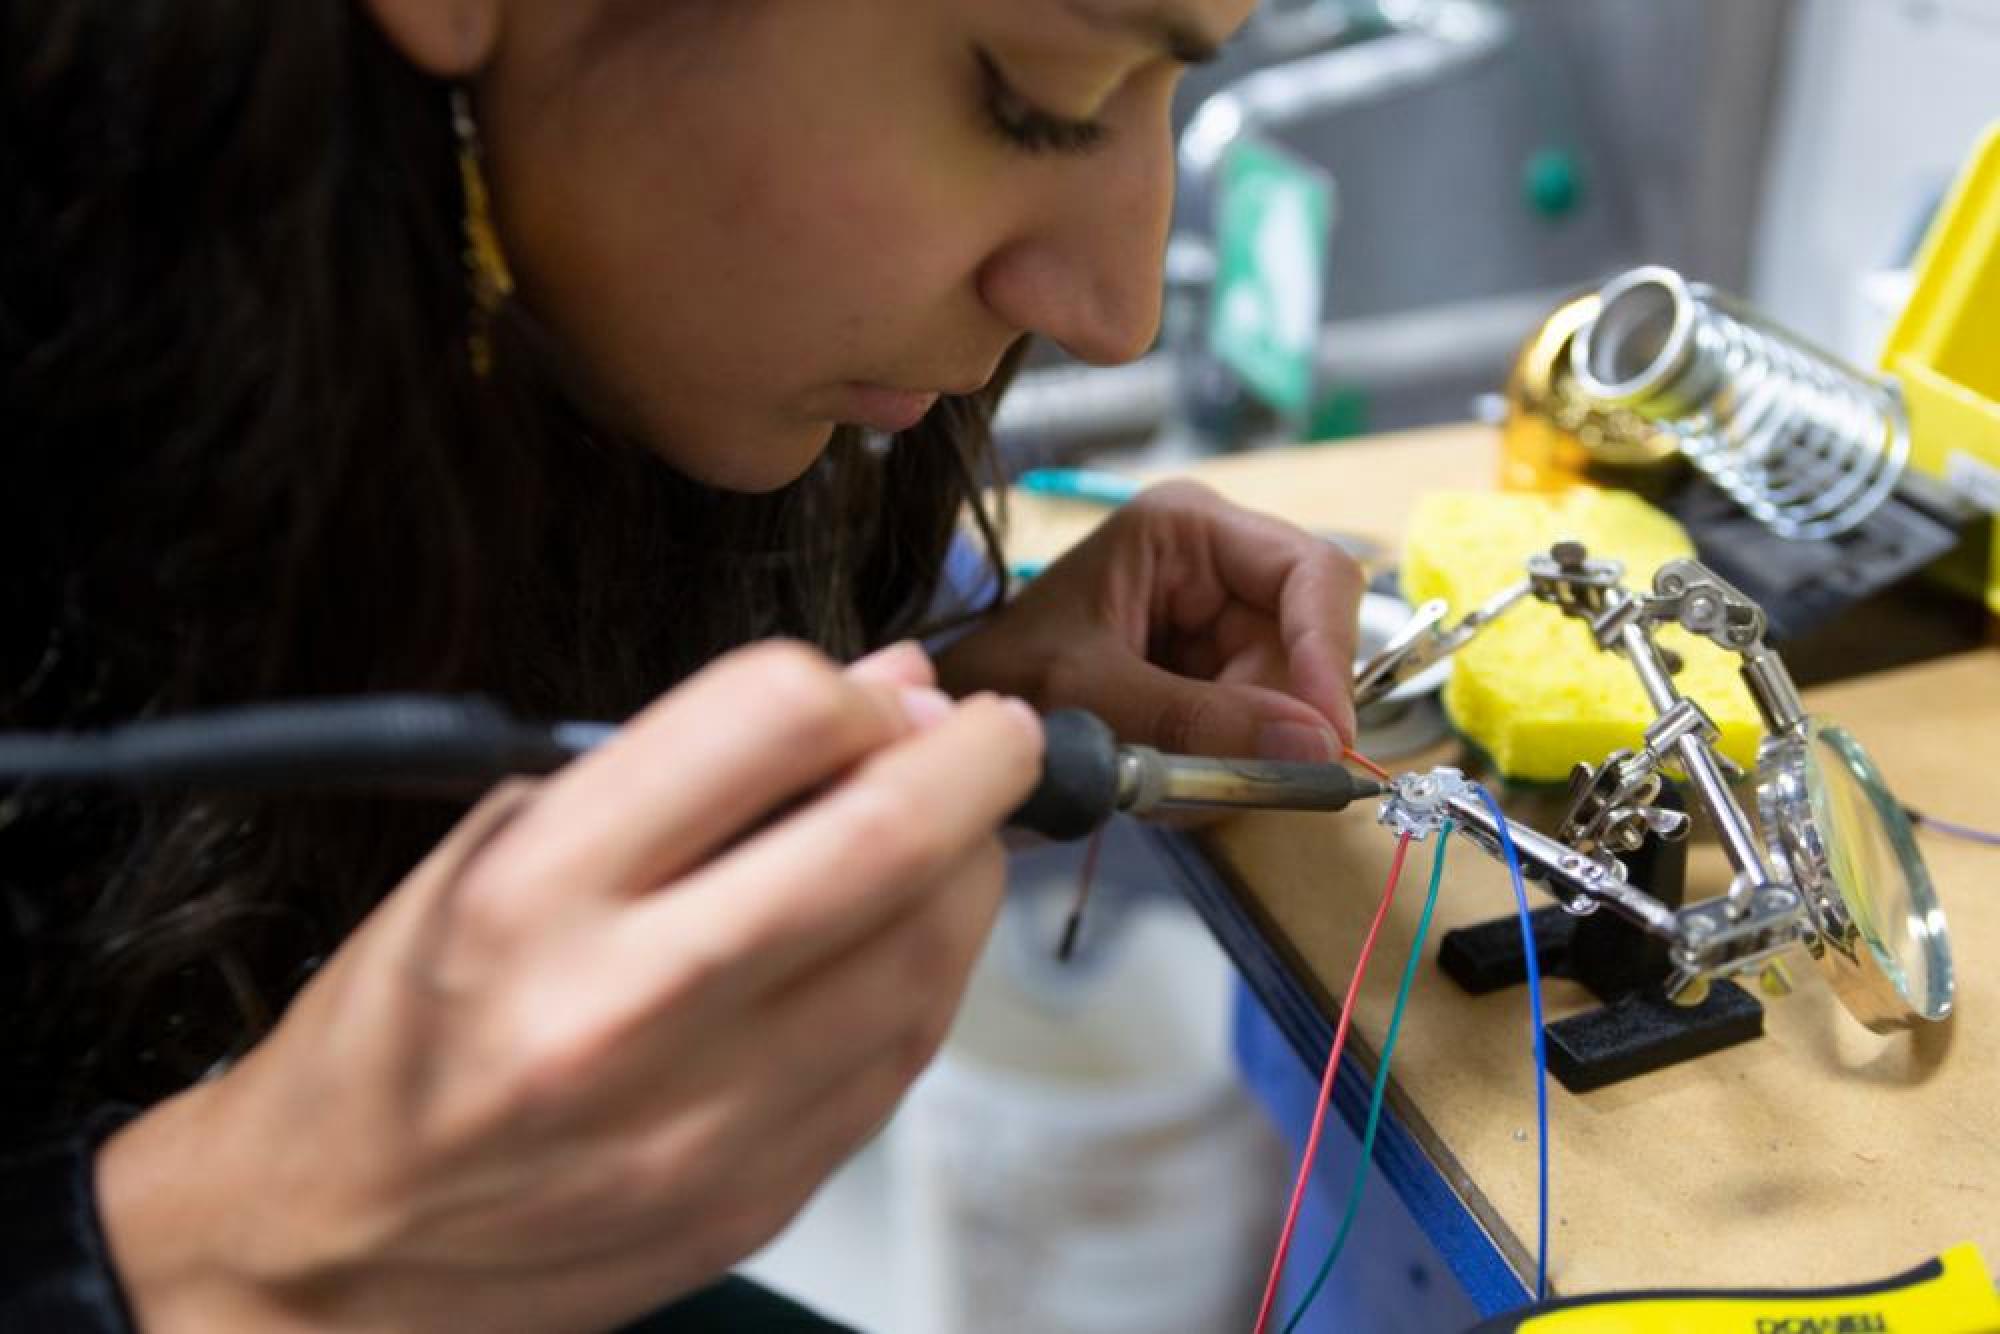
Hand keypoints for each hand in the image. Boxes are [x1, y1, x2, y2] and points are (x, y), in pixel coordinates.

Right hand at [96, 640, 1041, 1333]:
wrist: (334, 1244)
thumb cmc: (403, 1030)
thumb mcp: (492, 850)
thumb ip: (684, 770)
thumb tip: (873, 693)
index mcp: (534, 891)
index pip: (762, 721)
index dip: (851, 686)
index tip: (879, 690)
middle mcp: (626, 1007)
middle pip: (882, 841)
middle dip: (976, 761)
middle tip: (995, 737)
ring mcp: (704, 1120)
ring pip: (926, 956)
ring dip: (972, 867)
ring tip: (953, 830)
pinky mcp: (757, 1196)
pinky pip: (905, 1057)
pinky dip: (934, 969)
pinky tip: (912, 929)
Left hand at [940, 480, 1363, 760]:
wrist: (952, 730)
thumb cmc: (998, 681)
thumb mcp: (1087, 695)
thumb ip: (1196, 719)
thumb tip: (1315, 741)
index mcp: (1187, 530)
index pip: (1310, 573)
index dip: (1328, 653)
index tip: (1326, 737)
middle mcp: (1217, 568)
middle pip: (1304, 649)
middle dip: (1269, 722)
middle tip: (1218, 779)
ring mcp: (1219, 627)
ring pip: (1287, 705)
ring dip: (1239, 757)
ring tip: (1158, 780)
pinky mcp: (1213, 682)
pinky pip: (1258, 735)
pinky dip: (1221, 771)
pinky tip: (1160, 779)